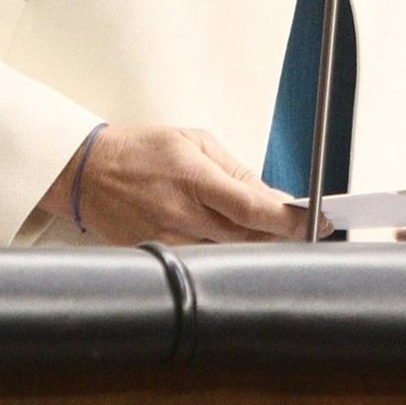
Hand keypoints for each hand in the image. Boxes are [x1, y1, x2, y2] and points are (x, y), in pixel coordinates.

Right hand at [42, 124, 313, 244]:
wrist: (87, 171)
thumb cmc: (139, 149)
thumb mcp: (192, 140)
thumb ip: (235, 169)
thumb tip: (272, 196)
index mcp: (194, 179)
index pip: (254, 209)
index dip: (291, 220)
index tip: (318, 220)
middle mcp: (183, 216)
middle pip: (249, 240)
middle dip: (282, 236)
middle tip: (307, 229)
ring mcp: (170, 242)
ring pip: (230, 258)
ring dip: (255, 248)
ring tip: (272, 235)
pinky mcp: (159, 259)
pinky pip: (203, 263)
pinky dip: (225, 256)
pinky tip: (233, 244)